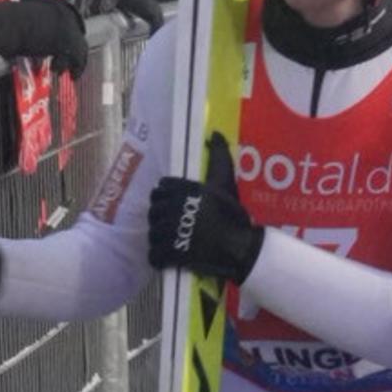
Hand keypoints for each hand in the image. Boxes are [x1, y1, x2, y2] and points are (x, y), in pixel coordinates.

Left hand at [148, 132, 262, 283]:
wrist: (239, 247)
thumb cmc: (232, 214)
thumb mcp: (225, 182)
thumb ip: (218, 157)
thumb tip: (214, 134)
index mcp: (183, 189)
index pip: (160, 189)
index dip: (165, 197)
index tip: (173, 205)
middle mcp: (173, 208)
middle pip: (153, 211)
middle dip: (160, 218)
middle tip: (172, 224)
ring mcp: (171, 232)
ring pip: (152, 233)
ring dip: (159, 238)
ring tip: (170, 241)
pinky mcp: (171, 253)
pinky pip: (154, 255)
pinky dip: (158, 257)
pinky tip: (166, 257)